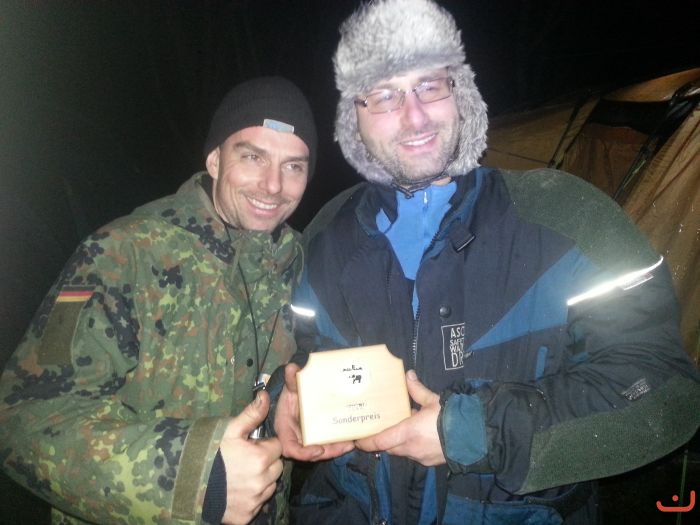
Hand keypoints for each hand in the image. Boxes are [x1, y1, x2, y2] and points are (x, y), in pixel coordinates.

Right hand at [220, 390, 282, 524]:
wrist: (187, 485)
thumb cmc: (210, 453)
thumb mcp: (230, 429)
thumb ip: (252, 414)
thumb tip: (265, 396)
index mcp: (261, 458)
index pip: (277, 447)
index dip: (265, 445)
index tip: (252, 446)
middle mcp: (262, 482)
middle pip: (277, 468)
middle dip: (266, 462)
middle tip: (246, 460)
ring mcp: (255, 501)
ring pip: (270, 486)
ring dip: (261, 480)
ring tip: (240, 475)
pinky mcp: (247, 516)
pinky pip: (258, 504)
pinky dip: (251, 498)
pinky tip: (237, 490)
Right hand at [274, 362, 353, 460]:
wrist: (298, 394)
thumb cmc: (292, 393)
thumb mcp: (291, 387)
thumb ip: (292, 379)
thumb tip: (292, 368)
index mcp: (286, 429)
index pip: (290, 448)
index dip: (303, 453)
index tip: (318, 449)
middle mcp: (297, 438)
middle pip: (311, 454)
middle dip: (328, 452)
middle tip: (344, 446)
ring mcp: (308, 440)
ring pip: (322, 452)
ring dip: (336, 450)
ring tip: (350, 443)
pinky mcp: (319, 438)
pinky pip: (328, 445)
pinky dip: (338, 445)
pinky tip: (351, 440)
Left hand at [354, 370, 444, 465]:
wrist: (476, 435)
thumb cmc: (453, 416)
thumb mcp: (433, 400)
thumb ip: (417, 390)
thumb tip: (408, 375)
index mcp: (408, 432)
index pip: (379, 442)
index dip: (366, 442)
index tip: (357, 440)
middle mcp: (411, 448)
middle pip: (389, 448)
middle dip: (383, 441)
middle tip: (380, 430)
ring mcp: (421, 458)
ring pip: (403, 452)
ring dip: (400, 443)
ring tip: (403, 429)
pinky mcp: (431, 462)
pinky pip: (416, 455)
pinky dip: (413, 447)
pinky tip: (420, 436)